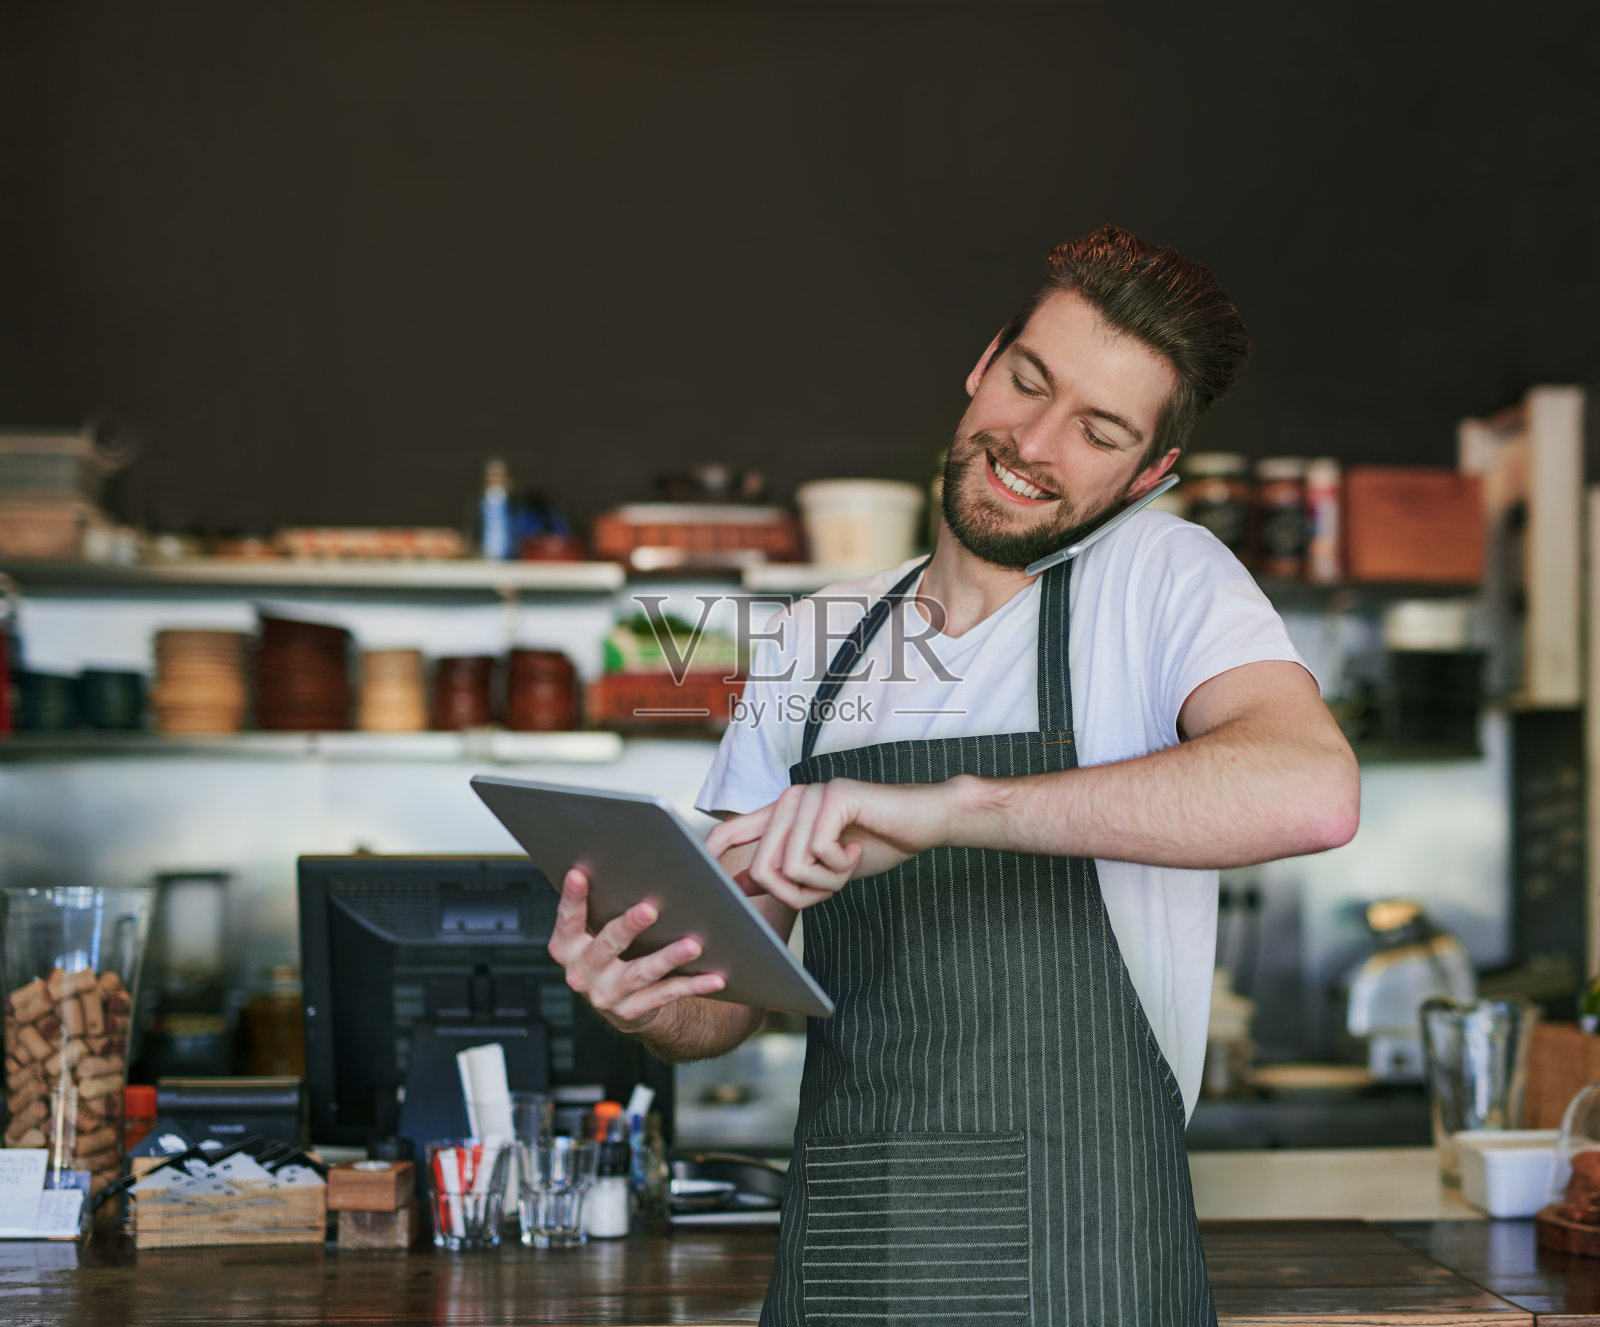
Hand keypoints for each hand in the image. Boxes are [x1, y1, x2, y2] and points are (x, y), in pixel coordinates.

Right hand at [547, 867, 725, 1033]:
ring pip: (640, 973)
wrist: (618, 1000)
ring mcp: (606, 993)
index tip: (579, 873)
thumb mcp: (598, 927)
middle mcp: (582, 971)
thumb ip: (610, 899)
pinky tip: (714, 977)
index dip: (573, 897)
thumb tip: (651, 857)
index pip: (569, 918)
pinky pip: (666, 995)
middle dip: (628, 926)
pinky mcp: (631, 1011)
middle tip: (649, 909)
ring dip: (668, 958)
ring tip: (692, 945)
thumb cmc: (612, 949)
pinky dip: (692, 986)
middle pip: (607, 945)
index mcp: (567, 945)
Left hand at [703, 777, 962, 909]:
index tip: (697, 878)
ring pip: (791, 865)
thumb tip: (740, 884)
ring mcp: (810, 795)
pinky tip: (858, 850)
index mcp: (782, 814)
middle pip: (763, 867)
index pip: (732, 831)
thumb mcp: (824, 869)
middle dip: (797, 893)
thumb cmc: (875, 843)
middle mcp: (789, 800)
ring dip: (825, 881)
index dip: (711, 855)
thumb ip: (785, 873)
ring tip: (849, 862)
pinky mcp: (833, 796)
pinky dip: (840, 866)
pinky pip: (817, 852)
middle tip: (831, 883)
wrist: (923, 824)